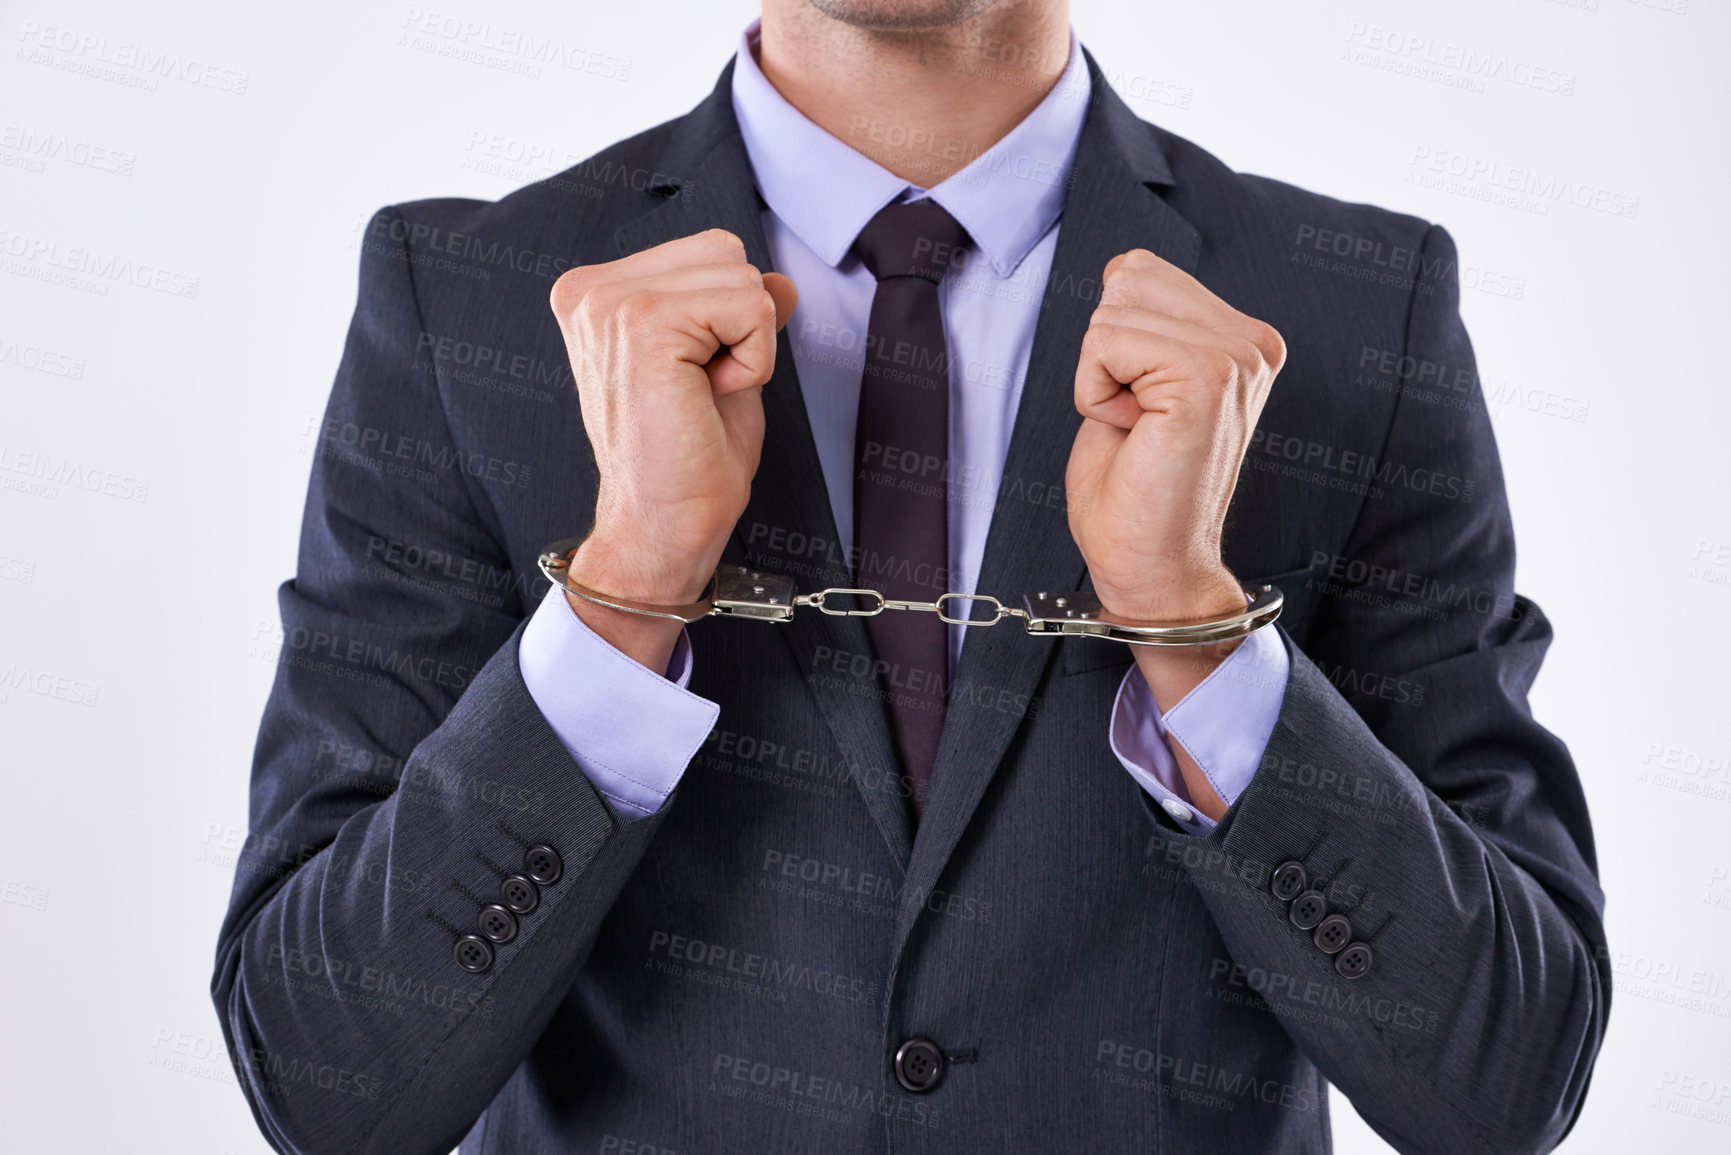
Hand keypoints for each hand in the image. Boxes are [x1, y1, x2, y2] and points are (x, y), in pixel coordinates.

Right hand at [547, 229, 797, 667]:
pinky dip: (754, 357)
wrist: (662, 525)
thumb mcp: (722, 366)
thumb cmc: (685, 460)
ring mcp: (611, 303)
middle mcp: (591, 290)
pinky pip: (748, 306)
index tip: (693, 377)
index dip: (729, 314)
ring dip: (748, 341)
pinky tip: (708, 395)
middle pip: (725, 250)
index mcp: (596, 293)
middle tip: (701, 387)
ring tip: (701, 392)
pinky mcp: (642, 324)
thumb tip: (780, 280)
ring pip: (741, 274)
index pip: (707, 250)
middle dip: (741, 321)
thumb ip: (741, 312)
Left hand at [1064, 249, 1285, 819]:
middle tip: (1135, 418)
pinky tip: (1134, 433)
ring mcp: (1235, 356)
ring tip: (1138, 428)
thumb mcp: (1133, 384)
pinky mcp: (1206, 376)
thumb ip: (1140, 322)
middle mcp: (1251, 342)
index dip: (1112, 338)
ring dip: (1100, 375)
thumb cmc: (1133, 491)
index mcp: (1242, 339)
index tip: (1140, 404)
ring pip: (1113, 309)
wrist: (1151, 566)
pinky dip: (1095, 391)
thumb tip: (1122, 265)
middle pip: (1128, 275)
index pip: (1141, 270)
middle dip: (1104, 349)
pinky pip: (1105, 342)